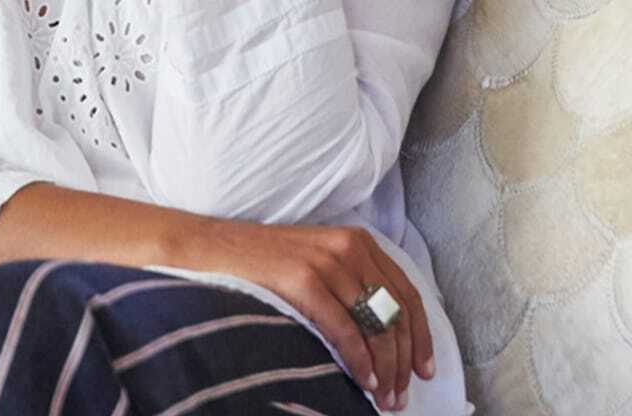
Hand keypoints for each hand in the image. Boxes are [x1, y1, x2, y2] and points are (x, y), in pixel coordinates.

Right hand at [168, 216, 435, 410]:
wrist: (215, 249)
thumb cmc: (265, 264)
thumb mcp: (318, 263)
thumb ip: (352, 285)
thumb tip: (387, 340)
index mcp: (356, 241)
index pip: (406, 292)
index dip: (422, 336)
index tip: (426, 370)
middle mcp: (347, 246)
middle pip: (396, 312)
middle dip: (404, 361)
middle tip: (402, 396)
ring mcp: (325, 261)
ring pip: (376, 325)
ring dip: (386, 369)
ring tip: (385, 399)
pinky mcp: (303, 278)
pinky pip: (345, 329)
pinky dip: (360, 361)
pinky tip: (364, 382)